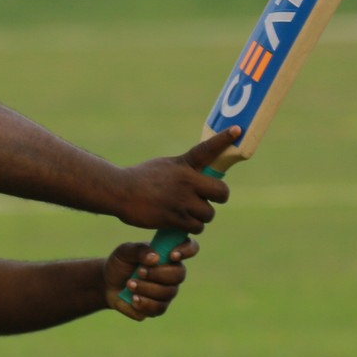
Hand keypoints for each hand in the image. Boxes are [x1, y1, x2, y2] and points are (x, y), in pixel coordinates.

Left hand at [106, 236, 197, 320]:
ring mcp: (168, 291)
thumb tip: (154, 257)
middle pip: (179, 274)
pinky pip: (159, 308)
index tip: (172, 255)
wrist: (107, 283)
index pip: (190, 248)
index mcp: (168, 253)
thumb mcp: (124, 251)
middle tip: (139, 272)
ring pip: (168, 292)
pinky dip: (145, 303)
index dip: (187, 250)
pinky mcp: (159, 307)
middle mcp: (173, 273)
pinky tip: (133, 299)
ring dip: (147, 288)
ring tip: (129, 284)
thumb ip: (139, 250)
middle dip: (158, 274)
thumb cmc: (120, 263)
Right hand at [115, 127, 237, 231]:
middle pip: (221, 193)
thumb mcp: (165, 165)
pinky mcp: (174, 218)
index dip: (224, 139)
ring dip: (201, 216)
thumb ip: (186, 169)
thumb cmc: (141, 178)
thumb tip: (202, 175)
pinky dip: (191, 227)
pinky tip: (180, 222)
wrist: (119, 191)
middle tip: (207, 200)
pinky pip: (196, 227)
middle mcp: (186, 181)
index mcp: (184, 164)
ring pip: (208, 214)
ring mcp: (181, 200)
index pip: (208, 149)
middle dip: (217, 198)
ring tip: (188, 212)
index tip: (237, 129)